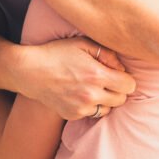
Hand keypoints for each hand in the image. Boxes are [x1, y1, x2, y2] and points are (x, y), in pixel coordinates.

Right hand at [17, 38, 136, 119]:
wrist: (28, 71)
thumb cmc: (56, 53)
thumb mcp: (81, 43)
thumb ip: (106, 53)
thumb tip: (121, 67)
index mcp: (96, 75)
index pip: (129, 85)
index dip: (125, 78)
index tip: (117, 73)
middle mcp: (91, 95)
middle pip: (122, 99)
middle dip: (118, 89)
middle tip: (106, 80)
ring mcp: (81, 108)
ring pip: (108, 109)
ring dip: (105, 100)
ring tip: (92, 87)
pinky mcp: (72, 115)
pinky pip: (92, 114)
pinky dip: (90, 105)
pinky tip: (80, 94)